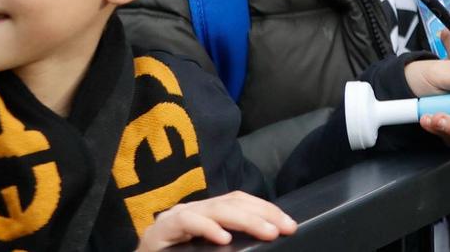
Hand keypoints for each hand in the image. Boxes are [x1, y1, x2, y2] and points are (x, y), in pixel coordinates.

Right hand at [134, 192, 294, 248]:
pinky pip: (187, 223)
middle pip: (232, 202)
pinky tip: (224, 238)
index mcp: (205, 214)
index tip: (288, 223)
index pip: (239, 201)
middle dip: (262, 213)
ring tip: (266, 231)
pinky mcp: (160, 231)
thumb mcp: (206, 250)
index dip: (265, 208)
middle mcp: (192, 210)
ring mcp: (175, 217)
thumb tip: (260, 240)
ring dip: (245, 220)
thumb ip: (227, 244)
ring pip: (215, 210)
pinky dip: (208, 229)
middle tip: (285, 227)